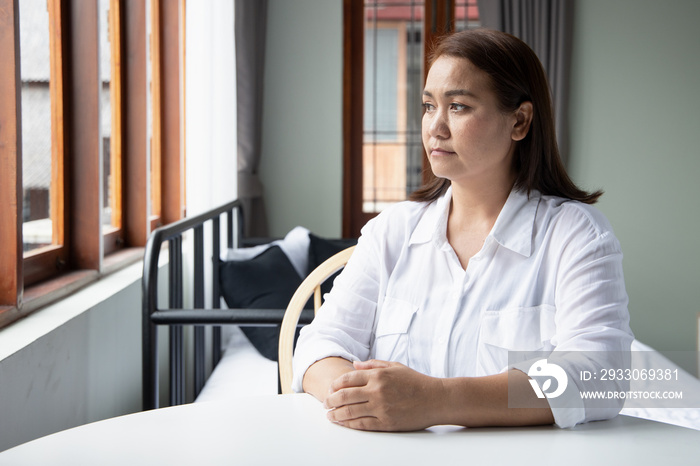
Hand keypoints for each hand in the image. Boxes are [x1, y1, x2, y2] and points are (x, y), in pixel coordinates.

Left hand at [323, 359, 443, 430]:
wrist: (436, 399)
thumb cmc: (416, 382)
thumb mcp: (394, 367)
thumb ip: (372, 365)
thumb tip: (354, 365)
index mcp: (378, 375)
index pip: (348, 379)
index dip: (335, 385)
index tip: (330, 389)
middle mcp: (377, 391)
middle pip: (344, 396)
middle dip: (331, 401)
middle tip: (325, 404)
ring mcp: (381, 408)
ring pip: (350, 412)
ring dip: (336, 414)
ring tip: (330, 415)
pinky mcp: (386, 423)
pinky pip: (362, 424)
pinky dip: (349, 424)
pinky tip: (343, 423)